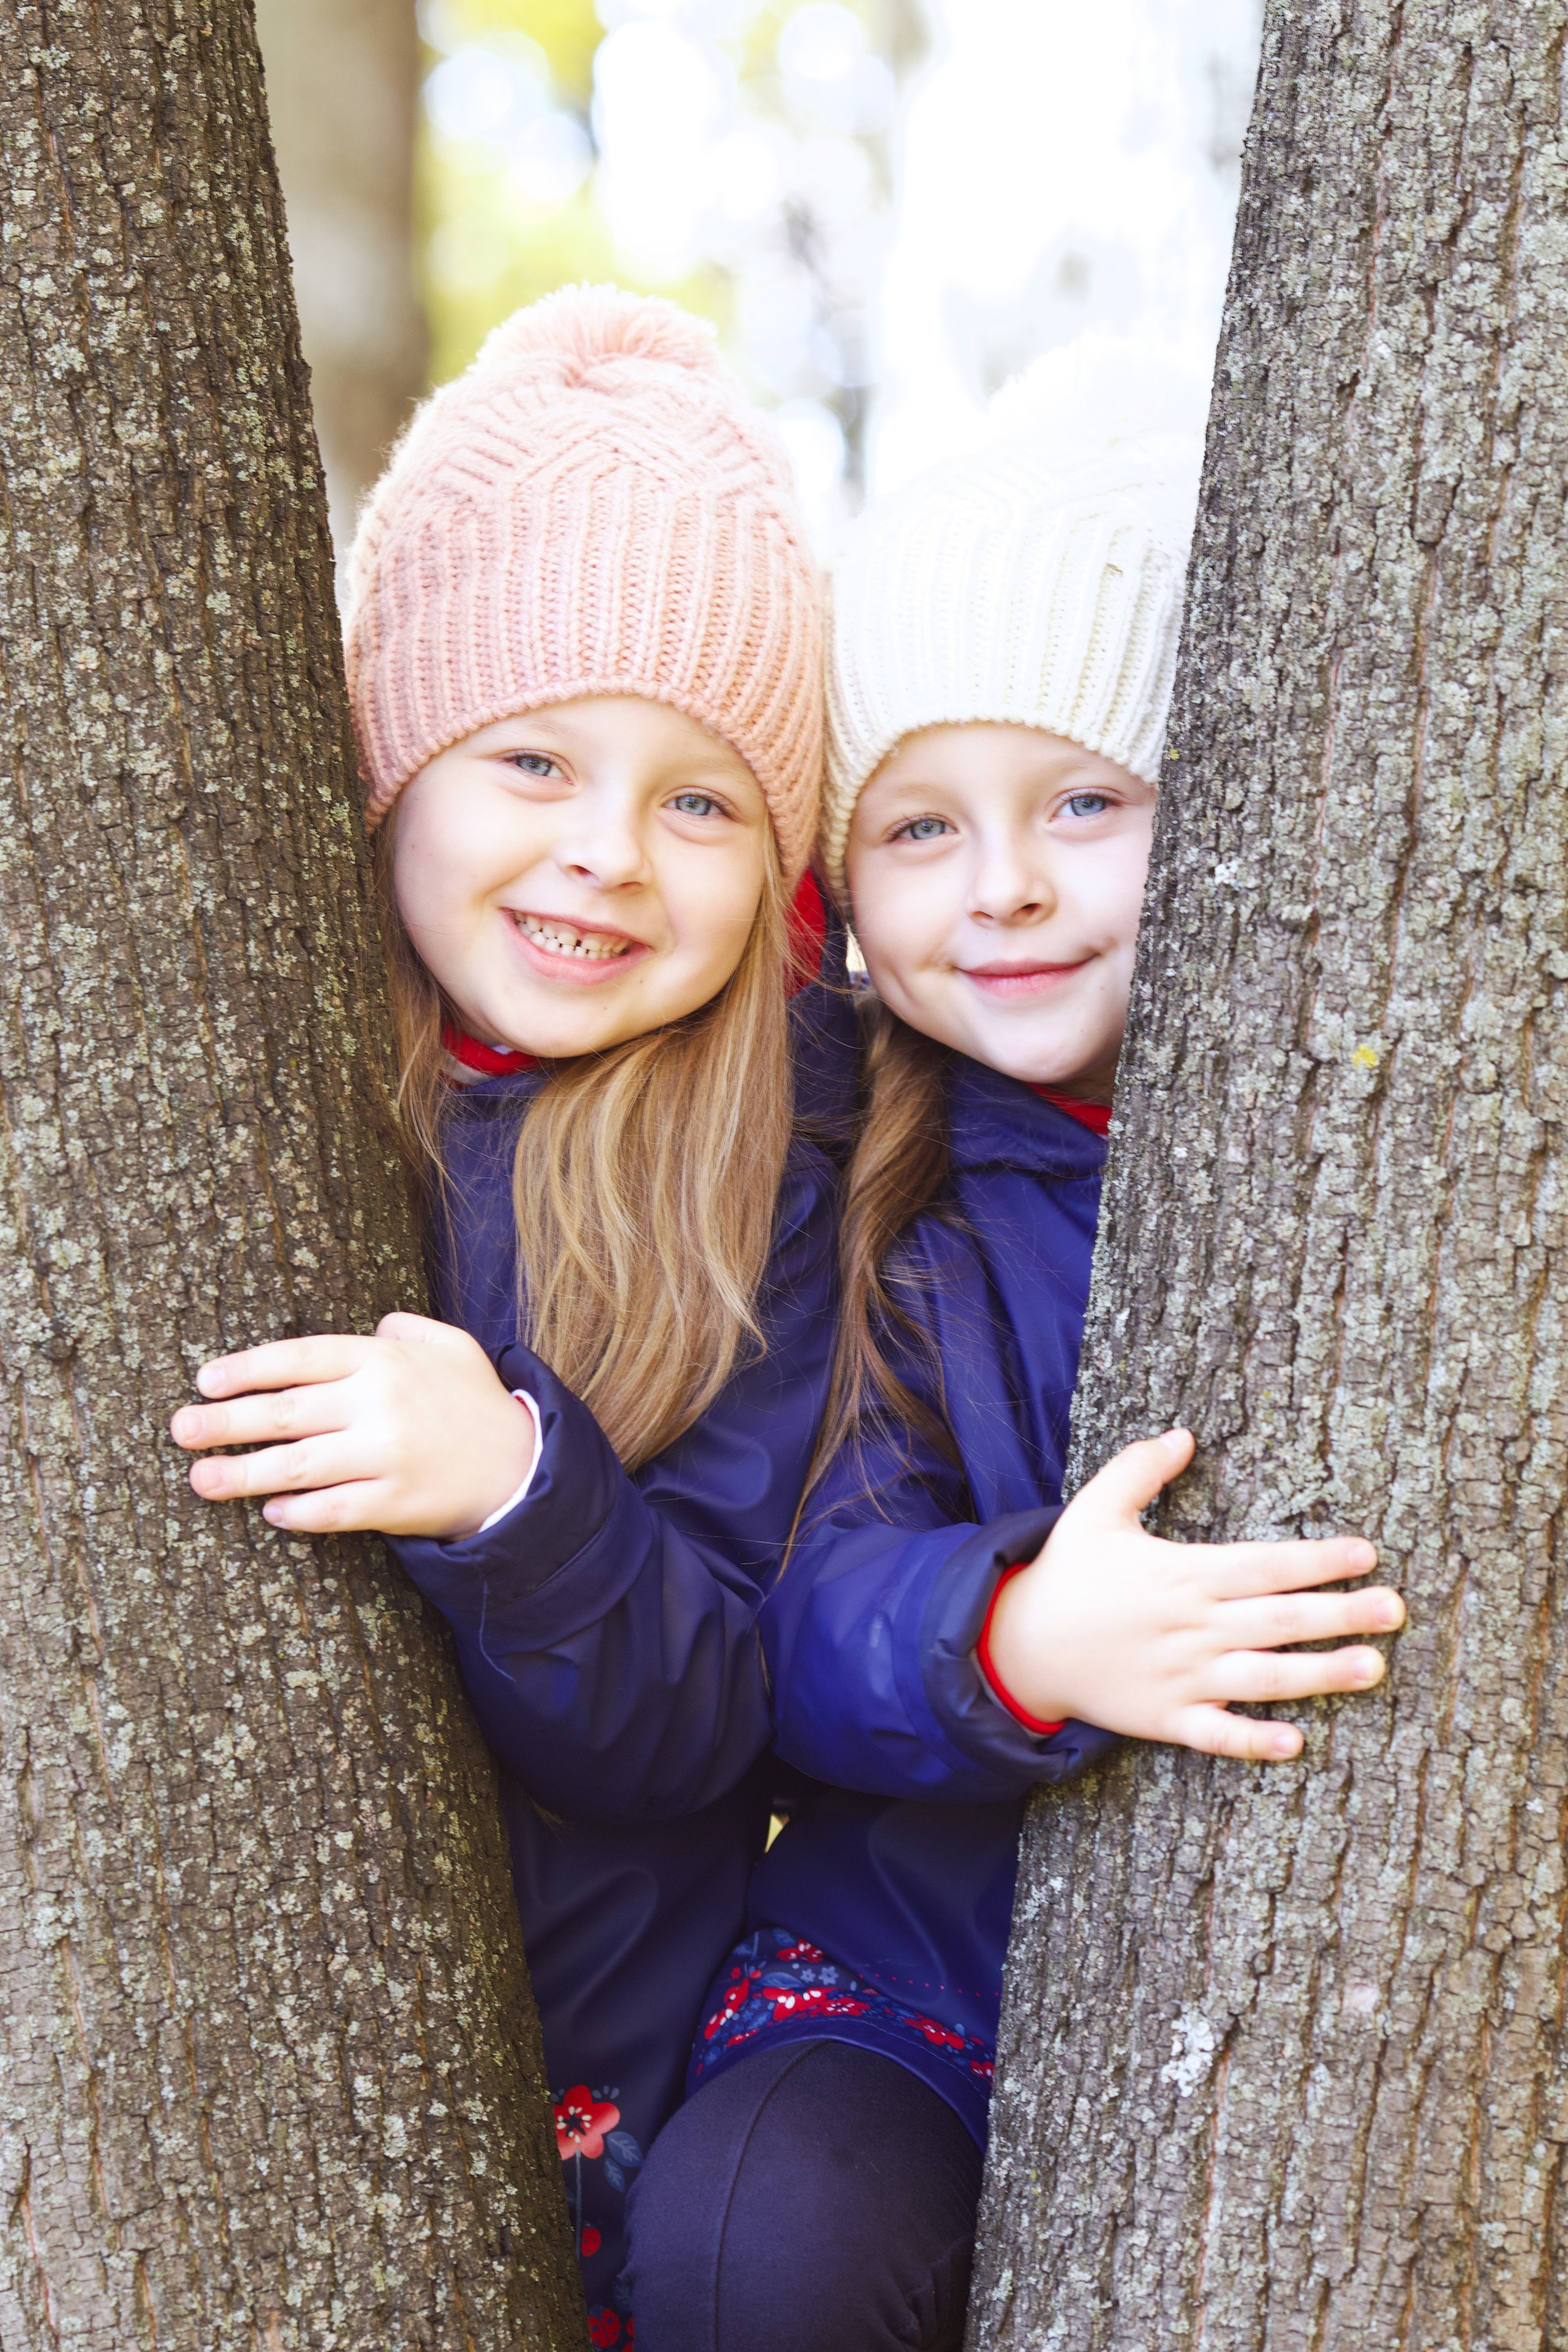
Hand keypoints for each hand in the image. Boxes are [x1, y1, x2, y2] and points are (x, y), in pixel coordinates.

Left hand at [169, 1312, 536, 1539]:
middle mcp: (380, 1404)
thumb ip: (404, 1328)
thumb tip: (370, 1326)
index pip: (299, 1357)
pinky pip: (334, 1510)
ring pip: (299, 1465)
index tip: (205, 1381)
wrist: (524, 1467)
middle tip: (180, 1430)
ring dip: (242, 1474)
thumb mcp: (449, 1346)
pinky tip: (271, 1512)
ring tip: (199, 1479)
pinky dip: (298, 1512)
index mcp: (384, 1360)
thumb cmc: (476, 1403)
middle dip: (225, 1421)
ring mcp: (387, 1456)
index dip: (247, 1368)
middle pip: (286, 1411)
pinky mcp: (396, 1503)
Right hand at [985, 1429, 1404, 1761]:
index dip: (1317, 1559)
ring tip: (1374, 1668)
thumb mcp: (1093, 1509)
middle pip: (1279, 1620)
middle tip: (1397, 1609)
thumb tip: (1183, 1434)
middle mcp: (1190, 1627)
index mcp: (1182, 1574)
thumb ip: (1138, 1469)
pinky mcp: (1164, 1719)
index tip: (1365, 1554)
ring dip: (1321, 1674)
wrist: (1017, 1644)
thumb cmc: (1066, 1572)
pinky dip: (1254, 1742)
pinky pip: (1216, 1734)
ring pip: (1263, 1678)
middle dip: (1342, 1614)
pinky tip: (1296, 1743)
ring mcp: (1180, 1677)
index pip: (1264, 1564)